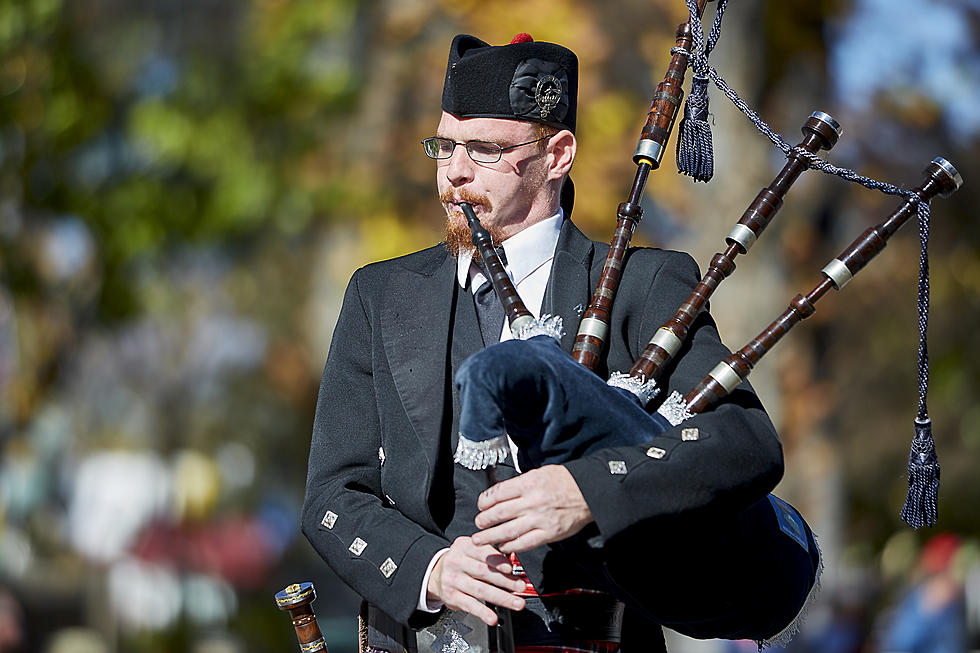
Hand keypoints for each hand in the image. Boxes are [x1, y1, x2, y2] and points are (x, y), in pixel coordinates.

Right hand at [426, 536, 526, 625]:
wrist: (437, 574)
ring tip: (516, 602)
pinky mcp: (451, 596)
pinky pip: (470, 605)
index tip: (511, 569)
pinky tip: (492, 617)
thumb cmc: (462, 562)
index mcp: (464, 546)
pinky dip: (483, 612)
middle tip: (520, 586)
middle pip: (483, 572)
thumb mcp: (472, 551)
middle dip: (505, 581)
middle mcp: (456, 562)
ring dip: (501, 598)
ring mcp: (453, 580)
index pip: (483, 552)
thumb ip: (490, 555)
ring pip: (480, 590)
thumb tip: (514, 568)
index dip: (498, 561)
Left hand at [472, 465, 592, 552]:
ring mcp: (539, 519)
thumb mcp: (539, 473)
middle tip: (478, 523)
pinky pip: (524, 543)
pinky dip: (510, 546)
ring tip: (481, 538)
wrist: (588, 492)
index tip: (481, 505)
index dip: (484, 501)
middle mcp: (531, 502)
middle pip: (499, 513)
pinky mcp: (548, 533)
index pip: (497, 494)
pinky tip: (503, 546)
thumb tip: (499, 493)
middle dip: (484, 520)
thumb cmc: (564, 481)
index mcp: (528, 484)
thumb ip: (519, 484)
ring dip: (490, 536)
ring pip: (508, 530)